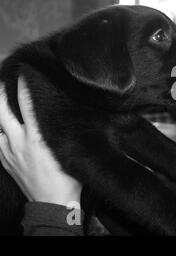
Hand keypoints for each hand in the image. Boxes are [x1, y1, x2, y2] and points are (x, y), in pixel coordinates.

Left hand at [0, 77, 81, 205]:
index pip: (26, 102)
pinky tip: (4, 126)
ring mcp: (8, 151)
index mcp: (37, 137)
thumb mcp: (71, 150)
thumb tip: (70, 112)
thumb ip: (66, 131)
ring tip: (2, 99)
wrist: (52, 203)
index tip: (23, 70)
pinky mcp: (5, 160)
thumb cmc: (68, 178)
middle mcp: (18, 141)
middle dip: (1, 92)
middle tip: (3, 77)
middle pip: (1, 110)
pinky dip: (0, 129)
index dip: (23, 84)